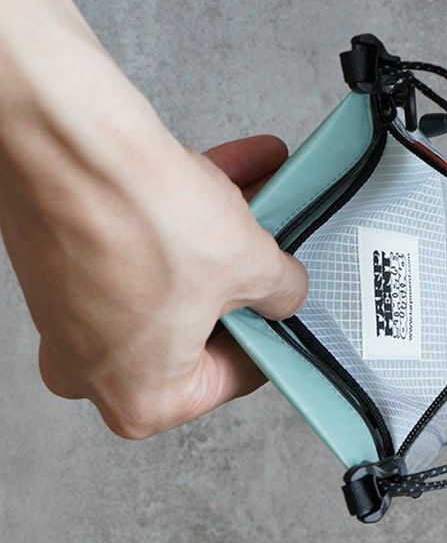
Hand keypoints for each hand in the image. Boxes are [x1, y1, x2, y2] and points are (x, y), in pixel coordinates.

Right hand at [1, 106, 306, 437]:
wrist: (67, 141)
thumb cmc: (140, 219)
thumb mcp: (251, 267)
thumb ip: (282, 293)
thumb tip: (284, 293)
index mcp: (143, 400)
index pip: (234, 373)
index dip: (273, 326)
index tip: (287, 300)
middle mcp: (96, 371)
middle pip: (202, 322)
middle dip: (245, 271)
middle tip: (276, 240)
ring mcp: (74, 320)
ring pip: (174, 278)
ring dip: (220, 233)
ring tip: (260, 187)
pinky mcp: (64, 269)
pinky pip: (141, 250)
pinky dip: (180, 215)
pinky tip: (228, 168)